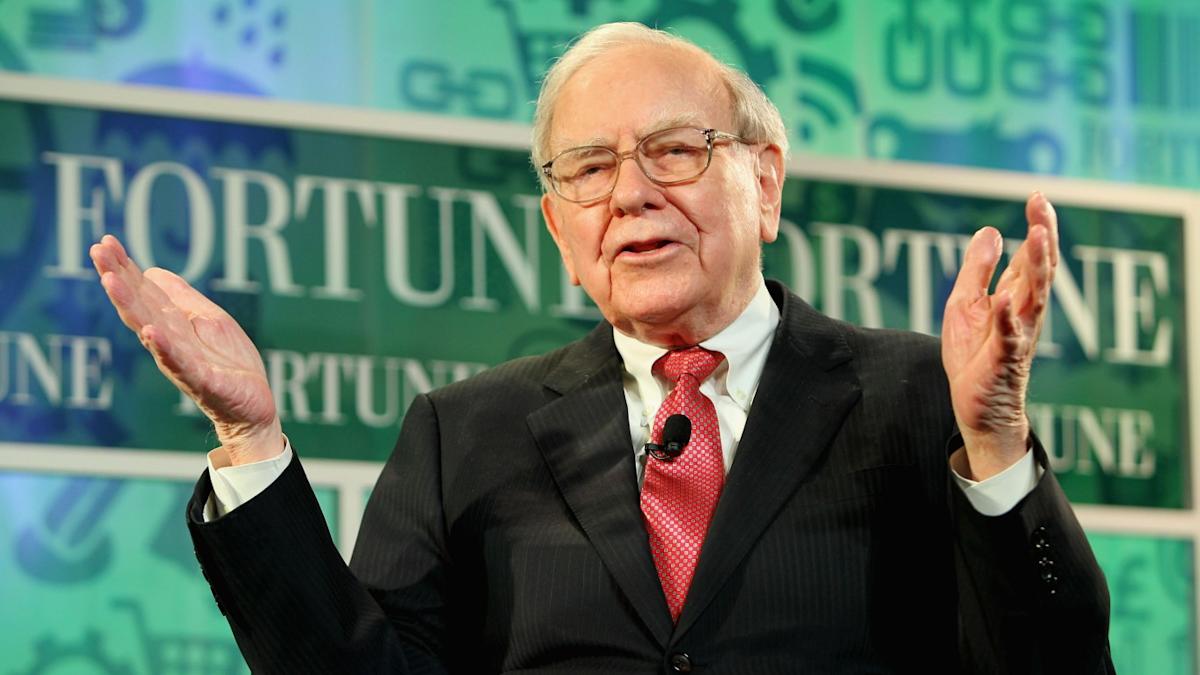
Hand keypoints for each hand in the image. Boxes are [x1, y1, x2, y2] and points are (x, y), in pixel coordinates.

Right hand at [90, 235, 281, 464]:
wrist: (252, 406)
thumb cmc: (228, 364)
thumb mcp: (208, 320)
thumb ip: (181, 299)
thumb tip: (152, 271)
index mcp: (172, 326)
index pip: (143, 293)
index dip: (125, 268)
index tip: (105, 242)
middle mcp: (169, 342)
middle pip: (139, 307)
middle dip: (117, 279)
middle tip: (97, 252)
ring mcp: (183, 362)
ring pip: (151, 330)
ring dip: (130, 306)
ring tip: (111, 281)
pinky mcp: (203, 381)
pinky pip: (181, 363)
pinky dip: (165, 348)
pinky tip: (151, 331)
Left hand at [941, 192, 1057, 479]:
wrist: (977, 407)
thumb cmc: (975, 356)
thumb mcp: (966, 303)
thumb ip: (977, 270)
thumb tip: (991, 230)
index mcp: (1014, 297)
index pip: (1030, 256)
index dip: (1037, 226)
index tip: (1038, 195)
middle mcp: (1024, 312)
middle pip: (1039, 270)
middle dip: (1043, 237)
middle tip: (1043, 205)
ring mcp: (1017, 335)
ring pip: (1033, 297)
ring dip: (1036, 267)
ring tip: (1038, 237)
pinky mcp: (1003, 359)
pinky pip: (1008, 337)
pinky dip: (1008, 318)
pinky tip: (1006, 299)